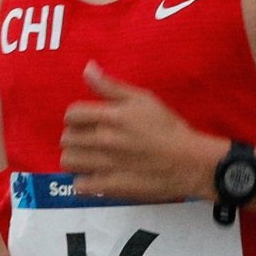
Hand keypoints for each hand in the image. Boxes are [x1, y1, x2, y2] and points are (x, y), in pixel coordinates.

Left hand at [60, 61, 219, 202]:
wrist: (188, 162)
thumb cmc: (168, 127)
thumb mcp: (143, 99)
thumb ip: (111, 86)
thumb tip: (87, 68)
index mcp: (111, 116)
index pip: (72, 114)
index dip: (76, 116)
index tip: (88, 120)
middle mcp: (104, 140)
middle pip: (67, 138)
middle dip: (76, 136)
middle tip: (91, 138)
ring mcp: (105, 165)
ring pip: (69, 161)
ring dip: (76, 157)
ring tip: (90, 156)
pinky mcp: (110, 187)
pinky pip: (80, 185)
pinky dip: (84, 180)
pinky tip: (96, 175)